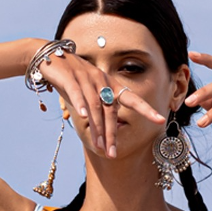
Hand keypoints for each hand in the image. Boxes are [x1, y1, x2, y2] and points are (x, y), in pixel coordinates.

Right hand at [37, 48, 165, 157]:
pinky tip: (83, 117)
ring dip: (98, 128)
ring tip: (99, 146)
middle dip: (112, 134)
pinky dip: (81, 105)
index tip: (161, 120)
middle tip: (113, 154)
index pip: (132, 99)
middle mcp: (101, 81)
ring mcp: (86, 78)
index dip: (146, 109)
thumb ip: (99, 110)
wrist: (50, 57)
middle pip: (110, 111)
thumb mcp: (89, 93)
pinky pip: (77, 93)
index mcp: (110, 85)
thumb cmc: (73, 79)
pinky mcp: (70, 77)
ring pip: (95, 106)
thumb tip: (105, 134)